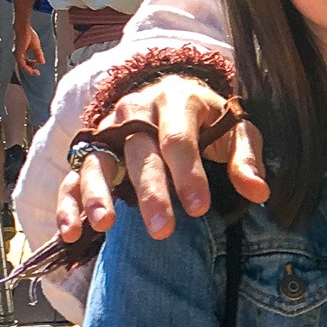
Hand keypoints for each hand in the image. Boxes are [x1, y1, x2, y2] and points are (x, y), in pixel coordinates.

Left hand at [15, 22, 45, 73]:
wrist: (24, 29)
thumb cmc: (29, 35)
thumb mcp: (36, 47)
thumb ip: (39, 55)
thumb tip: (42, 62)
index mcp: (23, 52)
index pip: (27, 62)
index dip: (33, 65)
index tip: (39, 67)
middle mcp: (19, 54)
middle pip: (24, 66)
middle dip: (31, 71)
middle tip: (38, 73)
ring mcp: (18, 54)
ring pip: (22, 67)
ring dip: (29, 71)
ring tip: (35, 73)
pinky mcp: (18, 54)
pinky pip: (21, 64)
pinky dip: (27, 67)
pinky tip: (33, 68)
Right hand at [54, 74, 267, 243]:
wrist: (172, 94)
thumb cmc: (208, 120)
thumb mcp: (236, 129)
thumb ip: (245, 158)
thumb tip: (258, 192)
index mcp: (176, 101)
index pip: (179, 139)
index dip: (188, 174)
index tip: (199, 209)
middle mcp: (136, 113)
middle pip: (140, 154)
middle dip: (151, 193)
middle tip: (163, 230)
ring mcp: (109, 132)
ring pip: (99, 162)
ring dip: (98, 194)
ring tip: (106, 225)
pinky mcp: (91, 152)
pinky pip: (73, 177)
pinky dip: (68, 203)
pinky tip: (70, 232)